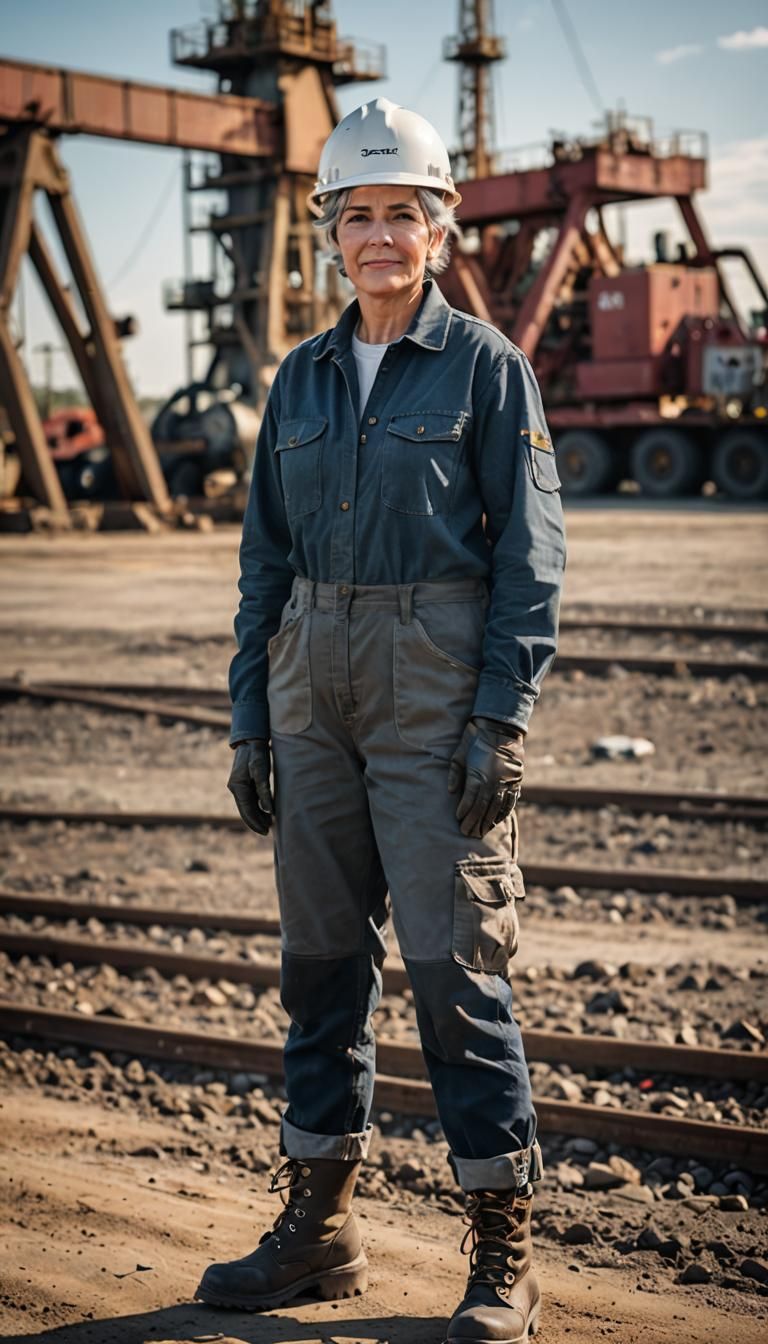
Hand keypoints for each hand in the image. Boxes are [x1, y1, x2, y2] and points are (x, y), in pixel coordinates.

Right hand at [227, 739, 273, 834]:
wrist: (251, 740)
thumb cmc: (257, 754)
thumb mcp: (261, 770)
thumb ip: (264, 790)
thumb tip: (268, 810)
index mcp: (237, 787)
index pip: (246, 810)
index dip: (256, 822)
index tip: (265, 831)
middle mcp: (235, 788)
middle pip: (245, 811)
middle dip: (256, 822)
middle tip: (268, 832)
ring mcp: (238, 786)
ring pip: (247, 806)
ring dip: (257, 816)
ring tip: (269, 824)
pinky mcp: (244, 783)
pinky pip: (249, 800)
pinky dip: (257, 808)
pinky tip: (265, 812)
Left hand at [447, 716, 524, 837]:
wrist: (499, 728)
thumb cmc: (474, 741)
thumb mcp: (459, 754)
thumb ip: (454, 774)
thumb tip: (450, 792)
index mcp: (477, 775)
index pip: (469, 800)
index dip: (464, 812)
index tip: (459, 820)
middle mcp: (493, 781)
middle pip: (482, 808)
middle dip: (474, 822)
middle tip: (468, 834)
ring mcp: (505, 782)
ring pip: (496, 807)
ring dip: (488, 821)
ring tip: (481, 832)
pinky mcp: (515, 781)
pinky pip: (510, 801)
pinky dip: (503, 813)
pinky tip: (496, 821)